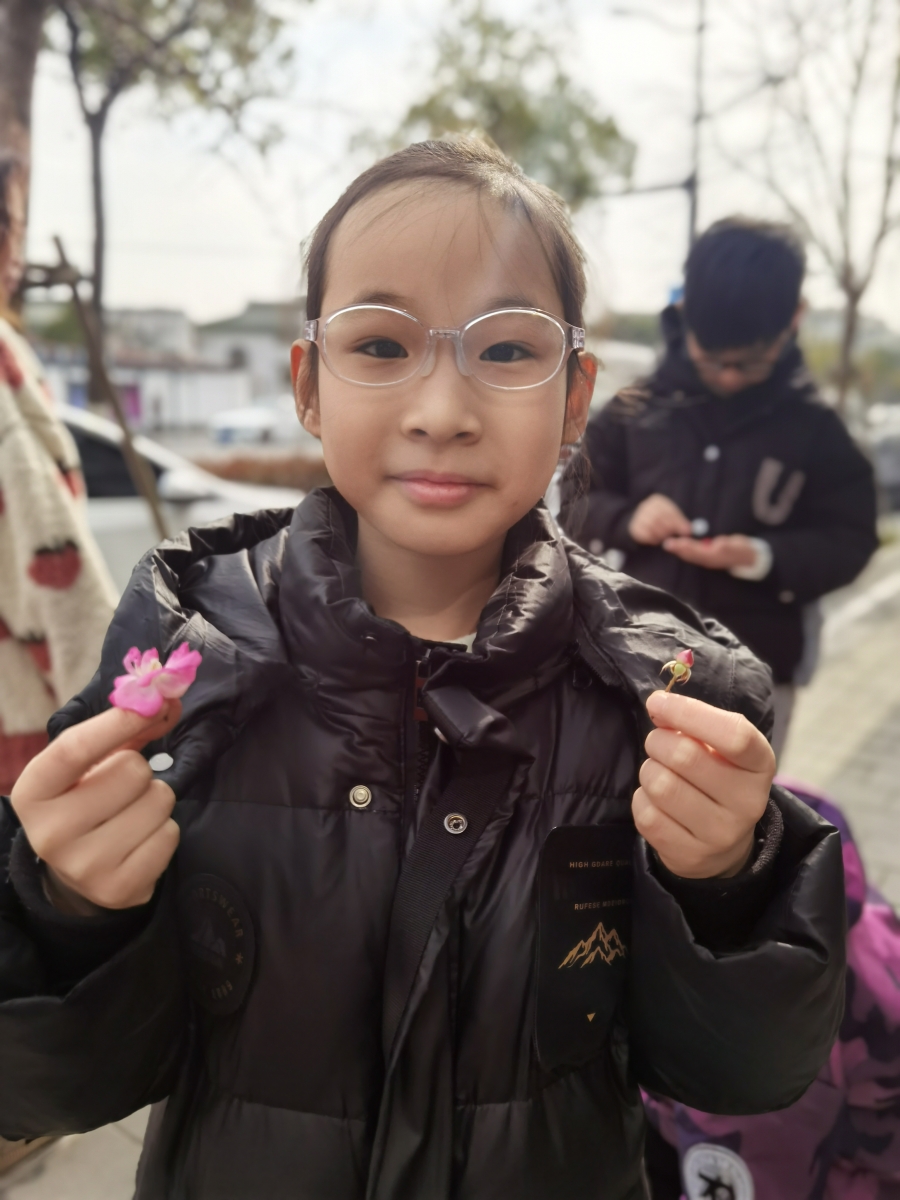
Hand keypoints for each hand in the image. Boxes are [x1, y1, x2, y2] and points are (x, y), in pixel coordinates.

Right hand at [10, 703, 181, 913]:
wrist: (76, 872)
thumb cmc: (85, 801)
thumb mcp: (91, 764)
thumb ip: (128, 729)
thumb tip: (168, 700)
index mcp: (33, 793)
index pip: (75, 748)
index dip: (118, 721)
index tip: (151, 701)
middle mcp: (50, 833)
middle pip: (132, 771)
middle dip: (141, 772)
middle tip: (124, 789)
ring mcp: (83, 866)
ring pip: (158, 801)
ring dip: (156, 801)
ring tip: (131, 815)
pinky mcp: (118, 889)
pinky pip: (170, 835)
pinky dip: (164, 831)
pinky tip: (140, 840)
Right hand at [629, 494, 692, 544]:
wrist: (642, 523)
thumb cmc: (661, 521)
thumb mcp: (672, 518)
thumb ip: (681, 523)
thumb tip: (688, 530)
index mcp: (657, 501)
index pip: (668, 510)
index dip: (678, 522)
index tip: (686, 531)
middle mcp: (646, 506)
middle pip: (659, 517)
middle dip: (669, 529)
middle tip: (675, 537)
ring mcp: (638, 516)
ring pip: (651, 526)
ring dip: (661, 535)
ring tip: (666, 538)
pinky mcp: (634, 527)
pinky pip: (644, 535)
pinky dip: (652, 539)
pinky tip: (657, 540)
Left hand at [632, 691, 774, 878]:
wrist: (723, 845)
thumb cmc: (719, 779)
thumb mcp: (722, 749)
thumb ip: (697, 723)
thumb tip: (659, 706)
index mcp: (760, 766)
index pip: (733, 735)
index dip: (689, 713)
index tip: (658, 702)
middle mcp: (748, 803)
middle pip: (685, 756)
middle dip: (658, 741)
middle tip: (658, 743)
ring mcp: (720, 835)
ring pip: (661, 785)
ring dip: (648, 771)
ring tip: (659, 773)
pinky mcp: (690, 856)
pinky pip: (646, 814)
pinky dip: (642, 799)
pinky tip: (656, 801)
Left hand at [662, 534, 757, 570]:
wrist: (750, 559)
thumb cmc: (745, 550)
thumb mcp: (741, 548)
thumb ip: (730, 546)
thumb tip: (719, 545)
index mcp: (715, 557)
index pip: (697, 552)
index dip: (685, 547)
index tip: (675, 543)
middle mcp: (709, 560)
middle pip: (691, 555)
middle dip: (679, 549)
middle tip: (667, 543)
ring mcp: (708, 559)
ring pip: (691, 556)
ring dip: (680, 550)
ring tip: (669, 544)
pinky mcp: (708, 556)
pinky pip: (694, 554)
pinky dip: (685, 550)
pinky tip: (679, 545)